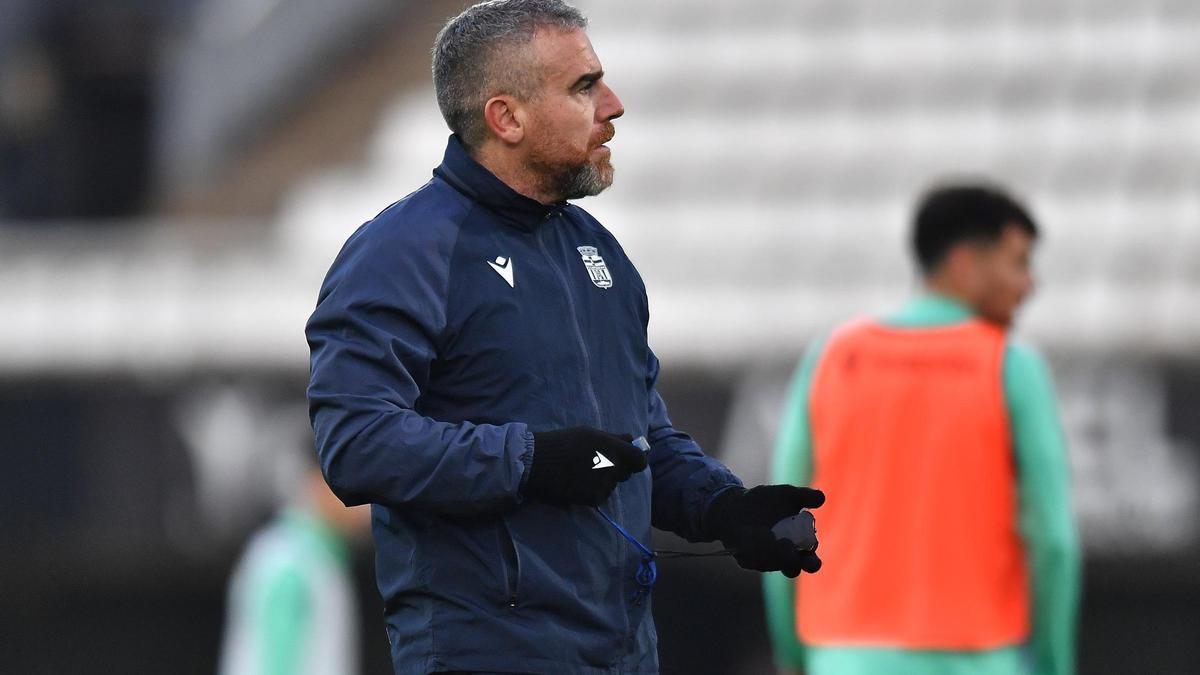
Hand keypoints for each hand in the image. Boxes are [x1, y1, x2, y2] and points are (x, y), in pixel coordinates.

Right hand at [525, 427, 647, 505]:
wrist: (537, 462)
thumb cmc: (562, 443)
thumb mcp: (589, 433)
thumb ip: (614, 438)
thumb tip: (632, 438)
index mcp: (614, 447)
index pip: (640, 460)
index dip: (636, 461)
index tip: (628, 460)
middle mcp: (612, 466)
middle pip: (626, 473)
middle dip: (616, 470)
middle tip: (596, 464)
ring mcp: (604, 484)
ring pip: (612, 485)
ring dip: (603, 481)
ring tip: (582, 473)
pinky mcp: (593, 498)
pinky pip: (601, 496)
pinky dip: (593, 492)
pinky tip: (577, 483)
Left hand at [704, 484, 824, 576]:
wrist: (736, 504)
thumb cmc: (766, 502)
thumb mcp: (786, 495)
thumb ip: (804, 496)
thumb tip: (821, 498)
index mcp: (799, 547)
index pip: (810, 561)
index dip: (811, 562)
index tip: (809, 557)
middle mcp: (782, 558)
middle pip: (792, 569)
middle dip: (792, 563)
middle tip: (788, 548)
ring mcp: (763, 560)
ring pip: (770, 564)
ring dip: (770, 553)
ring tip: (768, 535)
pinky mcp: (746, 559)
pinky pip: (751, 560)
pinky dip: (753, 551)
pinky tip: (752, 537)